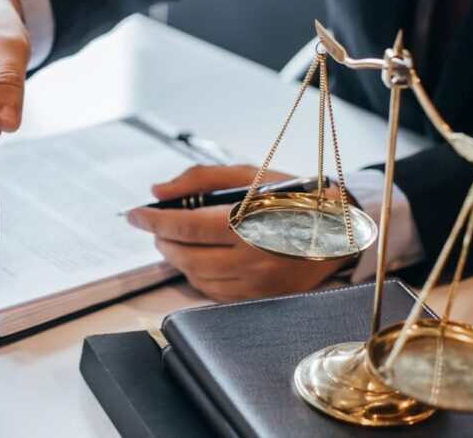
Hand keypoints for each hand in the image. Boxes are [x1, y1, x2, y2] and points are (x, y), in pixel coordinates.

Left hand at [126, 165, 349, 301]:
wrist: (340, 228)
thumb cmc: (292, 196)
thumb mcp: (248, 175)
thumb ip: (199, 179)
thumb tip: (159, 191)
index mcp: (247, 222)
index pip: (184, 225)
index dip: (152, 219)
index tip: (133, 213)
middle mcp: (251, 257)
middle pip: (184, 255)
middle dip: (160, 238)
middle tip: (153, 224)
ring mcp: (256, 282)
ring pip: (195, 276)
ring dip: (176, 257)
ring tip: (175, 239)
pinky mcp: (260, 297)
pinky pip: (214, 292)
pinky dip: (198, 275)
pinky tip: (199, 258)